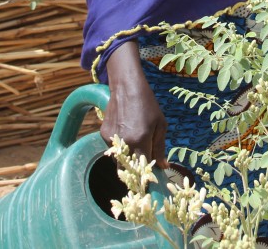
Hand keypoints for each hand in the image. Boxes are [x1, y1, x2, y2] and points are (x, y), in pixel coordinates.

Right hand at [101, 40, 168, 167]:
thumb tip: (163, 166)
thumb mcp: (160, 124)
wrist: (127, 87)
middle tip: (141, 170)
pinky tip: (125, 133)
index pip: (143, 168)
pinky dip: (119, 147)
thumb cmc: (148, 104)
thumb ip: (160, 147)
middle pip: (128, 168)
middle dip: (135, 172)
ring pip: (118, 159)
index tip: (151, 180)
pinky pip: (112, 148)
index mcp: (141, 140)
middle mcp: (125, 142)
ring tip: (134, 147)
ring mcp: (112, 139)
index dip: (148, 175)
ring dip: (126, 159)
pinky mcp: (104, 134)